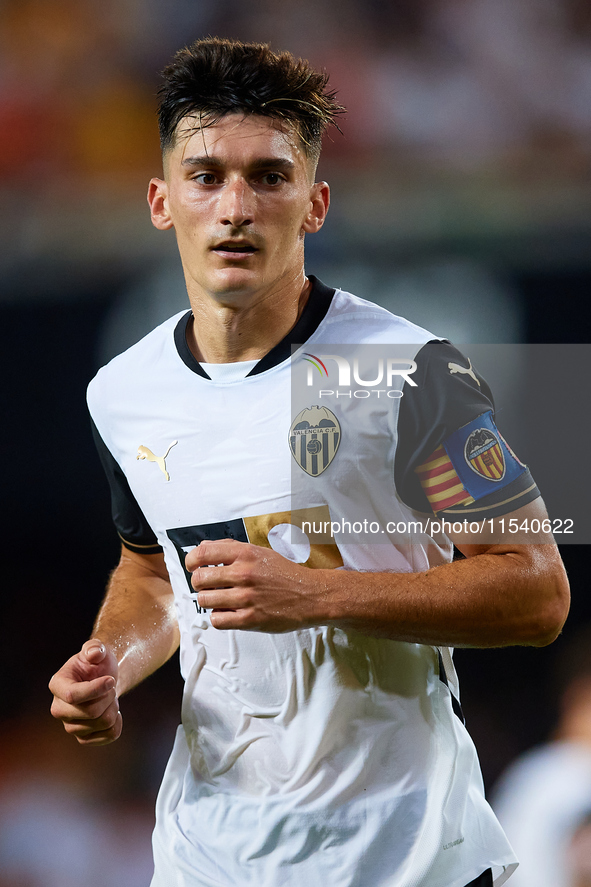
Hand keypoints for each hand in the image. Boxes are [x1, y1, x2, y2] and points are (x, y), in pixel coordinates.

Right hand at [49, 639, 121, 744]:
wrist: (104, 678)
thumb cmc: (98, 662)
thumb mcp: (97, 649)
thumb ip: (94, 647)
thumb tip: (95, 653)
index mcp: (57, 685)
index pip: (72, 695)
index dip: (96, 689)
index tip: (111, 680)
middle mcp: (59, 709)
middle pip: (90, 712)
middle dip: (109, 697)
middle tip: (111, 686)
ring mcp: (70, 725)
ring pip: (102, 723)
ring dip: (114, 707)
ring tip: (110, 697)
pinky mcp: (83, 737)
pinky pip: (108, 736)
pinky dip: (118, 723)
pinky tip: (113, 711)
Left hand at [186, 539, 322, 631]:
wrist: (310, 595)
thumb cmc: (284, 574)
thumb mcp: (260, 552)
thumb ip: (231, 548)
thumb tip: (203, 549)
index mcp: (245, 554)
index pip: (202, 553)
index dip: (191, 560)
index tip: (192, 566)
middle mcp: (244, 574)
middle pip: (199, 579)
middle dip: (199, 583)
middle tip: (209, 585)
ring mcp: (246, 598)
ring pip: (204, 600)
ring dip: (208, 601)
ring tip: (220, 599)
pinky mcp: (249, 619)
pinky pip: (217, 620)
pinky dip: (219, 617)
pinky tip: (228, 612)